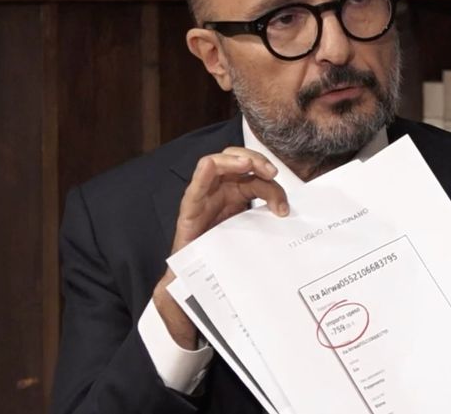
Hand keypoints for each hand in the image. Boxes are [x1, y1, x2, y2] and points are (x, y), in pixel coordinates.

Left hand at [152, 147, 288, 348]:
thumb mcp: (176, 287)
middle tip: (268, 173)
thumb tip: (169, 286)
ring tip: (280, 198)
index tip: (225, 165)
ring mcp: (226, 195)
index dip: (209, 171)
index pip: (197, 183)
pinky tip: (280, 205)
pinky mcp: (242, 199)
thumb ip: (170, 290)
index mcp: (192, 213)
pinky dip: (272, 190)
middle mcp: (209, 197)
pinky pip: (257, 184)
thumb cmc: (191, 277)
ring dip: (266, 174)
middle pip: (226, 163)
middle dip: (248, 160)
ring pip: (246, 170)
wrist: (203, 276)